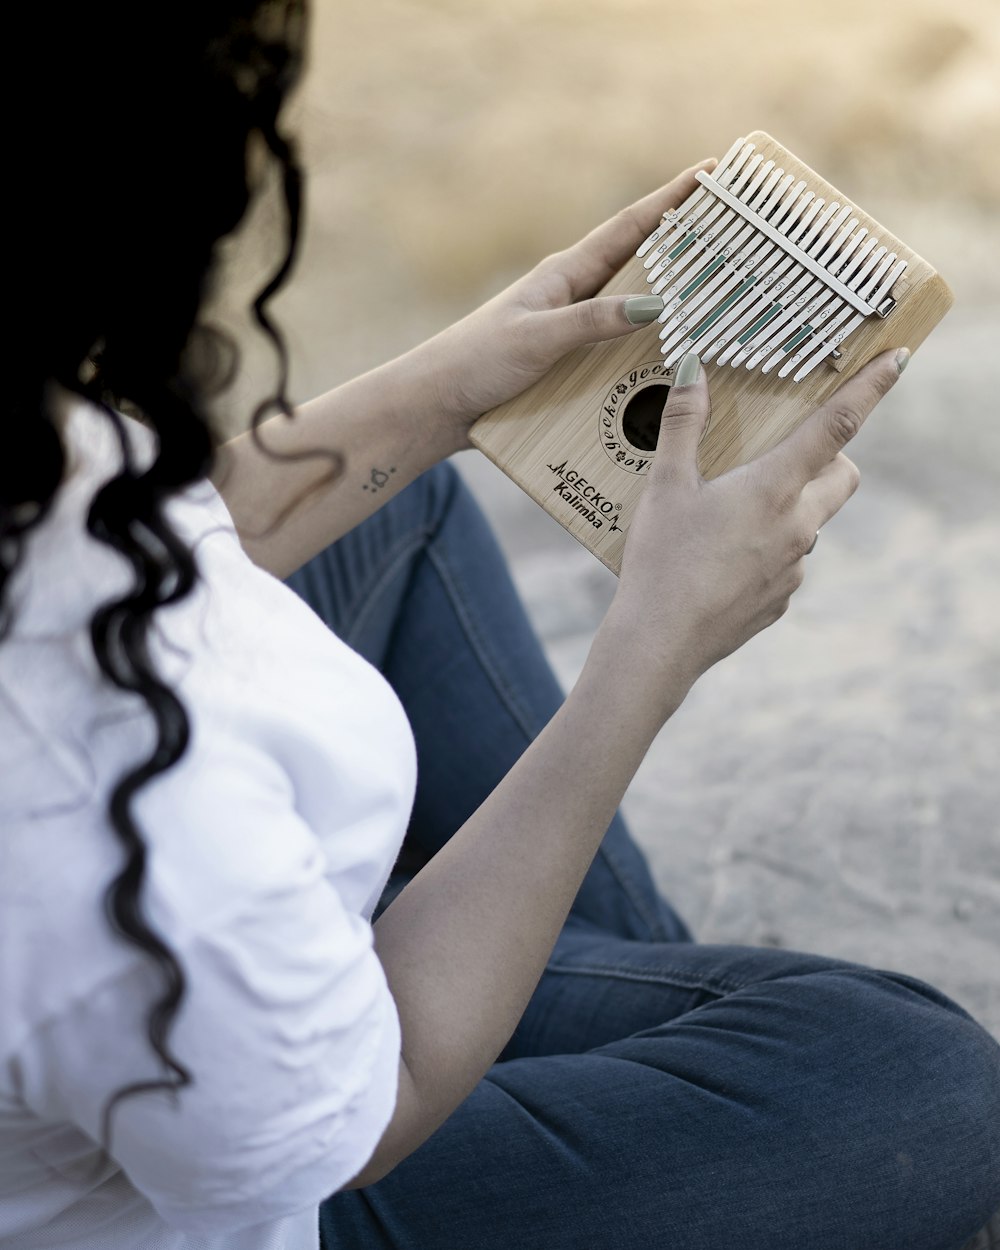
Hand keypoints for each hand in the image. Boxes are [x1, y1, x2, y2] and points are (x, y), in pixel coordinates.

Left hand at [403, 160, 717, 452]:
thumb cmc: (475, 364)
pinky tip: (670, 360)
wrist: (435, 407)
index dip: (671, 199)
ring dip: (671, 299)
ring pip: (632, 306)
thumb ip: (592, 321)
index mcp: (564, 274)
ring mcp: (570, 326)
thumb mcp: (537, 340)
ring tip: (719, 294)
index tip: (712, 171)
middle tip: (734, 232)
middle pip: (639, 262)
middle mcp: (572, 294)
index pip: (629, 227)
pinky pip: (617, 346)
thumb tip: (656, 304)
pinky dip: (645, 344)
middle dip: (685, 244)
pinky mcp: (564, 359)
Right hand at [609, 348, 907, 691]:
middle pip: (842, 476)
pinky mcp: (780, 600)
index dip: (870, 388)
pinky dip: (767, 550)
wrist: (659, 644)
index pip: (837, 425)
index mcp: (774, 488)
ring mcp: (793, 567)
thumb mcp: (664, 486)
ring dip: (790, 508)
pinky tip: (720, 560)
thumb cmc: (661, 561)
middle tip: (787, 453)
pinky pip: (787, 562)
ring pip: (812, 522)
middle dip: (830, 458)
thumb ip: (682, 422)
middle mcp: (798, 526)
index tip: (897, 360)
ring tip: (731, 516)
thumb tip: (692, 369)